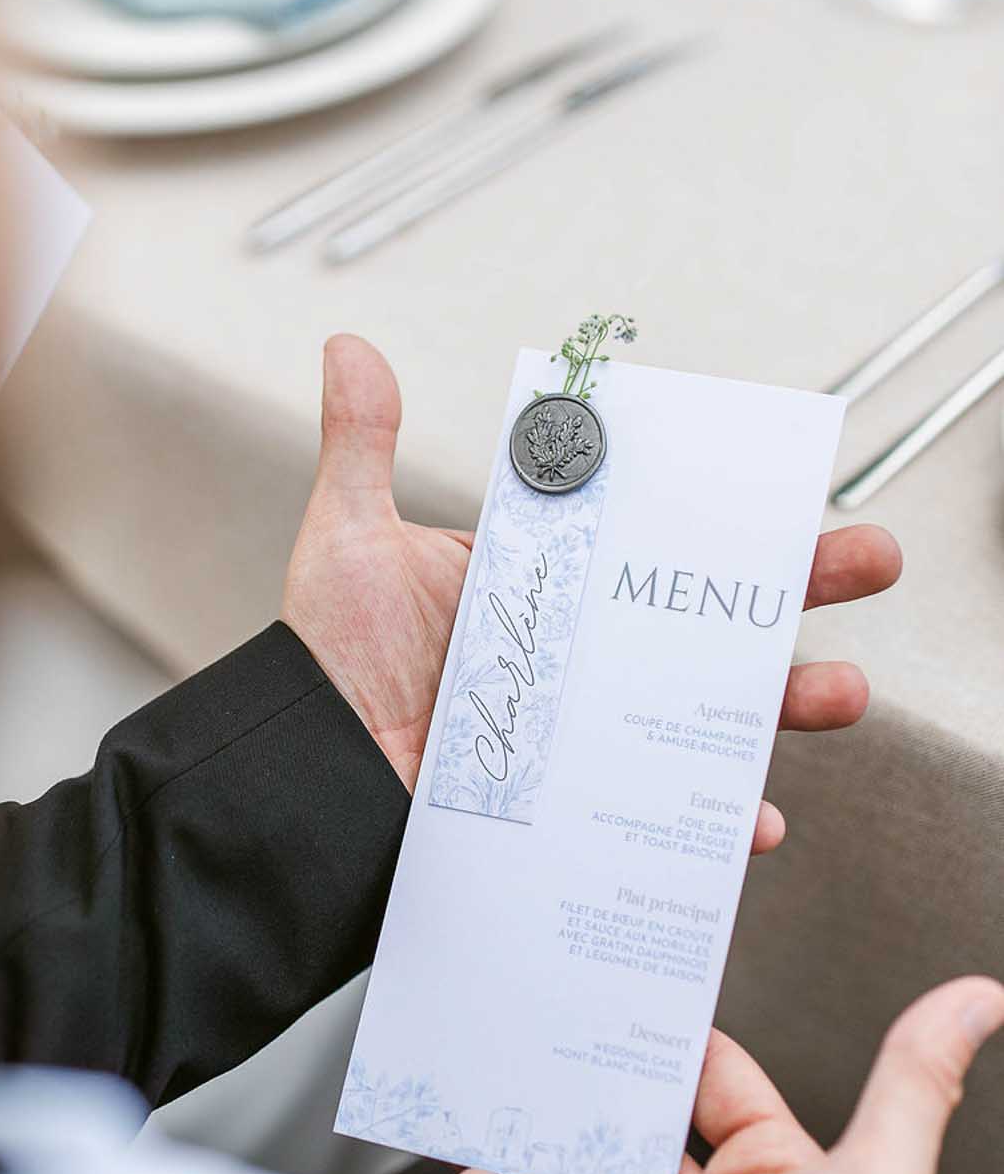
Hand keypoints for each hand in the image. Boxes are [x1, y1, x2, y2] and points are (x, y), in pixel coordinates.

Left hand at [283, 334, 901, 822]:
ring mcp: (585, 733)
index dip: (732, 522)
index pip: (656, 541)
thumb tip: (350, 347)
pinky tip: (749, 822)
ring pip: (705, 716)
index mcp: (548, 585)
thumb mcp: (351, 541)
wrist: (306, 776)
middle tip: (866, 562)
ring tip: (837, 691)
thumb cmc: (327, 661)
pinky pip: (661, 817)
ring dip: (780, 705)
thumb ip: (364, 447)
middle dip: (797, 594)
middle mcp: (579, 656)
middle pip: (707, 621)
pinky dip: (712, 826)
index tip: (799, 496)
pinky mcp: (577, 807)